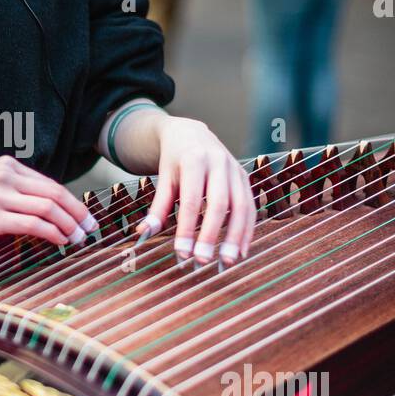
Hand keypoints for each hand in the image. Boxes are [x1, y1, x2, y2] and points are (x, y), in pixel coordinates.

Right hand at [0, 155, 98, 247]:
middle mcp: (6, 176)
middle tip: (90, 228)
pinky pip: (32, 224)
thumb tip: (49, 211)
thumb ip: (16, 192)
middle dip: (78, 213)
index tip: (85, 217)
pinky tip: (60, 242)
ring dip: (68, 225)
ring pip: (47, 208)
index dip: (73, 202)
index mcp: (8, 166)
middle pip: (55, 194)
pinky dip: (52, 233)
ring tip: (77, 239)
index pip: (50, 184)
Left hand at [134, 117, 256, 268]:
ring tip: (227, 262)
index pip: (190, 200)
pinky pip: (250, 206)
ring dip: (235, 236)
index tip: (181, 253)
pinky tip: (240, 251)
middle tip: (203, 261)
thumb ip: (158, 207)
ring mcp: (235, 169)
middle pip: (218, 203)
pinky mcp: (244, 177)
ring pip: (240, 206)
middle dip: (211, 235)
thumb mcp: (163, 178)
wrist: (192, 133)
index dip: (186, 228)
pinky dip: (247, 230)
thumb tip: (144, 233)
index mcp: (194, 160)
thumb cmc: (175, 160)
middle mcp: (218, 163)